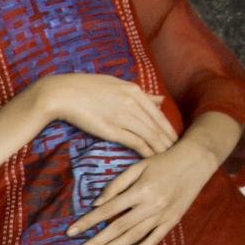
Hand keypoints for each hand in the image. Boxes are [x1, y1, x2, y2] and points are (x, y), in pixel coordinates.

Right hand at [29, 72, 176, 159]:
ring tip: (170, 160)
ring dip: (161, 149)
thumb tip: (160, 99)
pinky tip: (153, 159)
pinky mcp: (112, 128)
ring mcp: (123, 116)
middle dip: (170, 141)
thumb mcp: (116, 84)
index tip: (177, 139)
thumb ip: (140, 94)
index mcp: (134, 91)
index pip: (159, 114)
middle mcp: (132, 102)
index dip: (169, 129)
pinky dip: (147, 152)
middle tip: (180, 154)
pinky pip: (136, 142)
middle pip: (158, 126)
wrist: (63, 93)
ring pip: (150, 135)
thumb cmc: (86, 88)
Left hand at [69, 136, 218, 244]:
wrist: (196, 162)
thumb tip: (96, 204)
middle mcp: (151, 206)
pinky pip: (154, 239)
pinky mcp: (172, 222)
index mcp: (141, 190)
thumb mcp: (138, 166)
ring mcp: (163, 216)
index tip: (71, 231)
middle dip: (96, 241)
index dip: (88, 221)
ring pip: (133, 236)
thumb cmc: (164, 161)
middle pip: (118, 227)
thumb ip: (117, 185)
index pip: (108, 210)